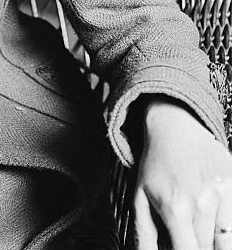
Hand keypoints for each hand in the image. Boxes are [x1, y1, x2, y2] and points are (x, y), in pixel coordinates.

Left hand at [134, 96, 231, 249]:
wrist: (174, 125)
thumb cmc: (156, 162)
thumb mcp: (140, 197)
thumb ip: (143, 234)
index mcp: (175, 208)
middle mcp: (201, 202)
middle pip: (207, 249)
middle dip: (196, 246)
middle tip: (185, 234)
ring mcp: (221, 193)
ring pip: (225, 240)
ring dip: (213, 242)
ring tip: (198, 227)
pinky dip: (226, 227)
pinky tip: (213, 221)